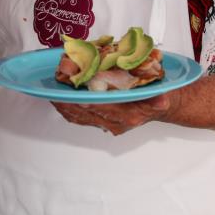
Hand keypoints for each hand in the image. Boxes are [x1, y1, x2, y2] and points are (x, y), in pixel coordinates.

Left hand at [52, 93, 171, 135]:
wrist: (159, 106)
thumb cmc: (158, 97)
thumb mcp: (163, 96)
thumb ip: (160, 100)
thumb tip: (161, 101)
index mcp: (128, 116)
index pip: (102, 110)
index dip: (87, 103)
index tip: (74, 95)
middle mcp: (115, 122)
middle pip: (86, 114)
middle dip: (69, 103)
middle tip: (55, 91)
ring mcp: (107, 122)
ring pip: (80, 117)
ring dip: (65, 107)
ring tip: (52, 94)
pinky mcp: (101, 120)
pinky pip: (80, 117)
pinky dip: (68, 109)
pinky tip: (60, 99)